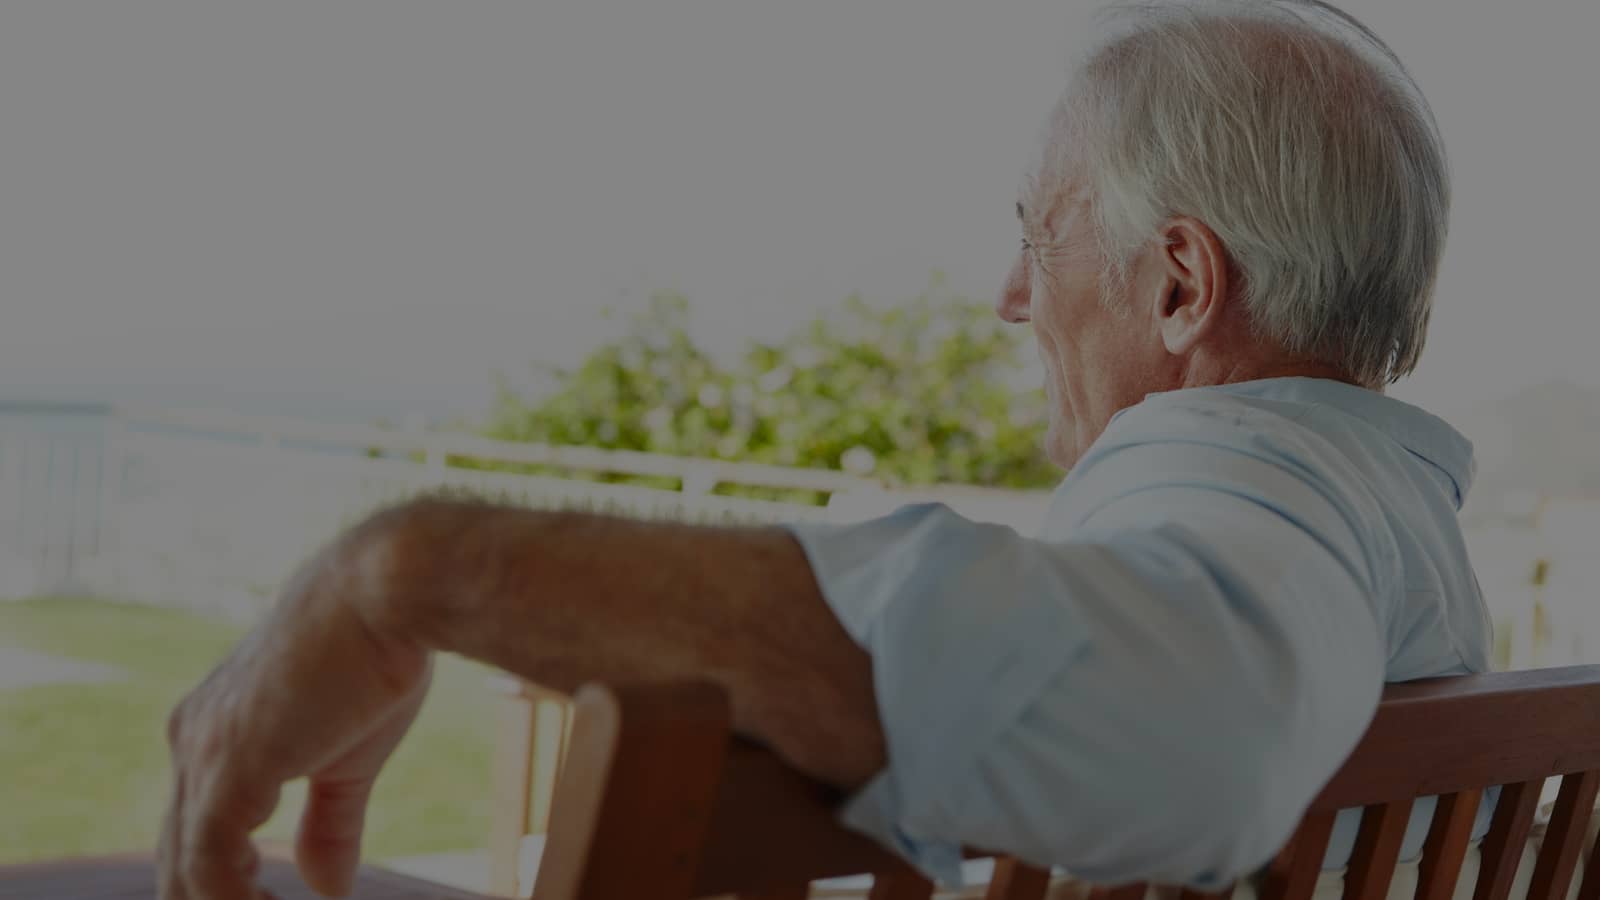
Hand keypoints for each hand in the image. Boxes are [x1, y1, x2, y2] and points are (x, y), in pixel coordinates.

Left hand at [158, 534, 431, 898]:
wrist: (387, 594)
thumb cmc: (376, 654)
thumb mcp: (351, 755)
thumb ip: (329, 821)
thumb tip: (329, 889)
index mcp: (213, 728)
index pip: (194, 829)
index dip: (221, 882)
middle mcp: (192, 739)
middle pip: (176, 858)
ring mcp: (205, 754)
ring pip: (183, 870)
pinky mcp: (231, 766)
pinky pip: (208, 865)